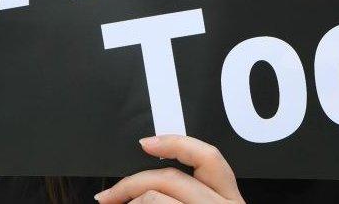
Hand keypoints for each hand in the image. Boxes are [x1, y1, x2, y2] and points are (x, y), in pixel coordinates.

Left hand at [95, 135, 244, 203]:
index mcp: (230, 200)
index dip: (177, 143)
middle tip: (108, 196)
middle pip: (171, 178)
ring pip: (154, 197)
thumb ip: (191, 194)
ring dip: (129, 203)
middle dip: (131, 183)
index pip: (209, 156)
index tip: (146, 142)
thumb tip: (150, 178)